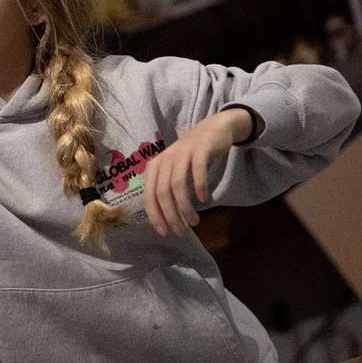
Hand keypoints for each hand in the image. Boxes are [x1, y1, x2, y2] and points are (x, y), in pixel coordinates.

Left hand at [142, 109, 252, 237]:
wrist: (212, 130)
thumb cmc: (190, 157)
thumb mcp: (175, 172)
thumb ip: (169, 190)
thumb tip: (167, 220)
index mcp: (154, 167)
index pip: (149, 195)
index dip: (155, 215)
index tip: (164, 232)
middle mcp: (165, 159)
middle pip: (163, 192)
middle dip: (171, 215)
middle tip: (181, 230)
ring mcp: (182, 153)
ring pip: (178, 184)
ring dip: (185, 206)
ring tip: (194, 221)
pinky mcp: (199, 150)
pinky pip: (197, 171)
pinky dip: (199, 187)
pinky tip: (203, 200)